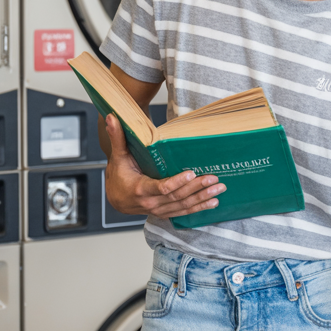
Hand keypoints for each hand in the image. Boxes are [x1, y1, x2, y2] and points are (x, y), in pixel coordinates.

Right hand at [103, 115, 225, 216]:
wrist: (116, 198)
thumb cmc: (119, 176)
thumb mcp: (118, 156)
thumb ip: (117, 137)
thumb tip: (111, 117)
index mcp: (140, 189)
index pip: (161, 187)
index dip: (177, 182)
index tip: (191, 174)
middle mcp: (151, 203)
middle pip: (177, 197)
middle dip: (197, 188)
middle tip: (213, 179)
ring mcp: (159, 210)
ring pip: (183, 206)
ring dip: (202, 198)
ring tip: (218, 190)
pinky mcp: (165, 213)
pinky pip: (183, 212)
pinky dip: (199, 208)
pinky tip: (213, 202)